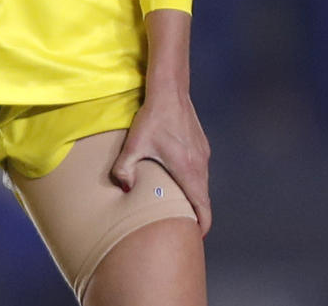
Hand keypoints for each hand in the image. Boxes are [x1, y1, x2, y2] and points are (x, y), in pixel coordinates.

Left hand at [111, 83, 211, 235]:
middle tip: (179, 223)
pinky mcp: (201, 145)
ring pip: (202, 183)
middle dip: (193, 214)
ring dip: (192, 195)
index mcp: (189, 171)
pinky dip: (192, 180)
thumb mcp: (135, 144)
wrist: (170, 91)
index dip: (201, 226)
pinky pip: (200, 170)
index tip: (193, 236)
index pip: (203, 208)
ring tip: (175, 203)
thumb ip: (125, 168)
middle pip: (203, 198)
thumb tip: (124, 188)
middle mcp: (201, 165)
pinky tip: (175, 177)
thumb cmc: (153, 118)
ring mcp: (203, 155)